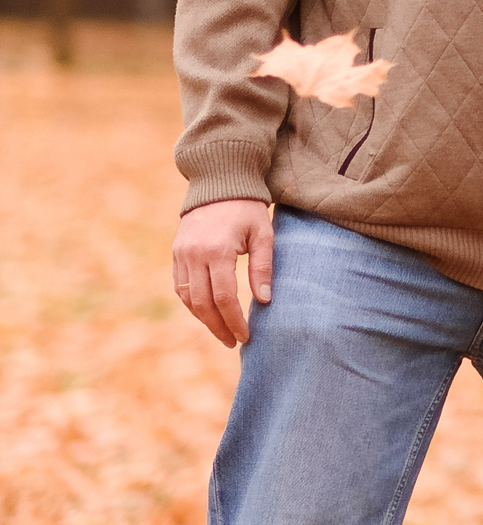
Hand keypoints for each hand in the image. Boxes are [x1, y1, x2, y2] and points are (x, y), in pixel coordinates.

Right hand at [173, 199, 272, 347]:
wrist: (219, 181)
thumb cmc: (247, 208)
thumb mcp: (263, 233)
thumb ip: (263, 267)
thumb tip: (264, 300)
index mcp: (217, 251)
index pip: (224, 297)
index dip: (234, 320)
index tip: (246, 336)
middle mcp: (194, 255)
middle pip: (202, 303)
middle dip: (218, 327)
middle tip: (234, 342)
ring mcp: (181, 255)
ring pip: (187, 298)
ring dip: (203, 319)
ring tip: (222, 332)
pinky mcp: (176, 253)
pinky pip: (179, 286)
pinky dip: (192, 303)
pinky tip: (207, 312)